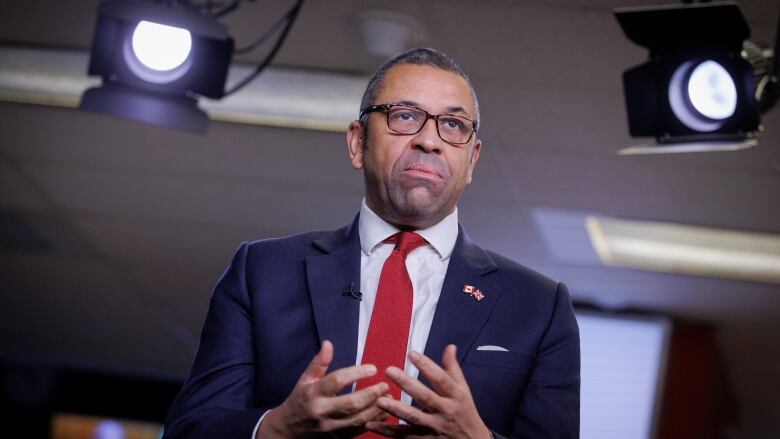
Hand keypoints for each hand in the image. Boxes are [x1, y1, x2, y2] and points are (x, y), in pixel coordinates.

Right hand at [258, 340, 388, 437]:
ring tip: (389, 396)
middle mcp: (320, 412)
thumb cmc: (299, 401)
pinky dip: (374, 422)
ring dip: (377, 408)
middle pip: (350, 404)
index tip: (373, 368)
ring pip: (358, 420)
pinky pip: (359, 431)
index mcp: (312, 394)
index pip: (336, 381)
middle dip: (371, 394)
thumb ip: (319, 363)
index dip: (356, 373)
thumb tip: (328, 343)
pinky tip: (384, 412)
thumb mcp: (305, 380)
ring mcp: (329, 428)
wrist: (287, 432)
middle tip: (385, 385)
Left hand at [365, 345, 490, 438]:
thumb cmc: (465, 411)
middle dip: (407, 384)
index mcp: (456, 396)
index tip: (412, 353)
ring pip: (413, 418)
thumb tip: (449, 346)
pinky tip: (371, 423)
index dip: (427, 365)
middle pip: (425, 396)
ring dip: (395, 410)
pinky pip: (403, 435)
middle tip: (389, 370)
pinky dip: (387, 430)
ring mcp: (434, 427)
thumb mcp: (463, 389)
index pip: (441, 378)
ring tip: (379, 400)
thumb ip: (452, 369)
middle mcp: (445, 411)